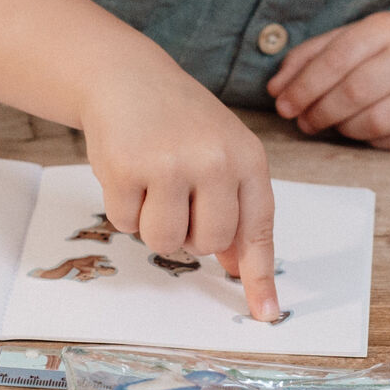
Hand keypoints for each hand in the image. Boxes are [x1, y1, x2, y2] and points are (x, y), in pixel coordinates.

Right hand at [78, 53, 281, 320]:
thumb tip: (238, 266)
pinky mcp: (126, 168)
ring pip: (166, 242)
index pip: (259, 228)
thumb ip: (234, 206)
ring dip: (154, 225)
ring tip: (153, 184)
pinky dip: (123, 207)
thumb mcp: (221, 153)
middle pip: (209, 243)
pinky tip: (128, 172)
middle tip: (178, 198)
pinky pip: (126, 224)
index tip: (266, 313)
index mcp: (247, 157)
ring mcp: (169, 164)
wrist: (127, 76)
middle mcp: (214, 160)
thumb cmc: (180, 121)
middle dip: (191, 234)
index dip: (260, 275)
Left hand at [267, 13, 389, 151]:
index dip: (304, 86)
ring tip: (332, 125)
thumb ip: (311, 57)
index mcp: (389, 27)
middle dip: (320, 112)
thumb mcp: (355, 37)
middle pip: (356, 92)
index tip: (283, 104)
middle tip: (303, 122)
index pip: (337, 59)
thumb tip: (276, 89)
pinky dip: (373, 142)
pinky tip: (364, 132)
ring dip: (344, 130)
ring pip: (377, 122)